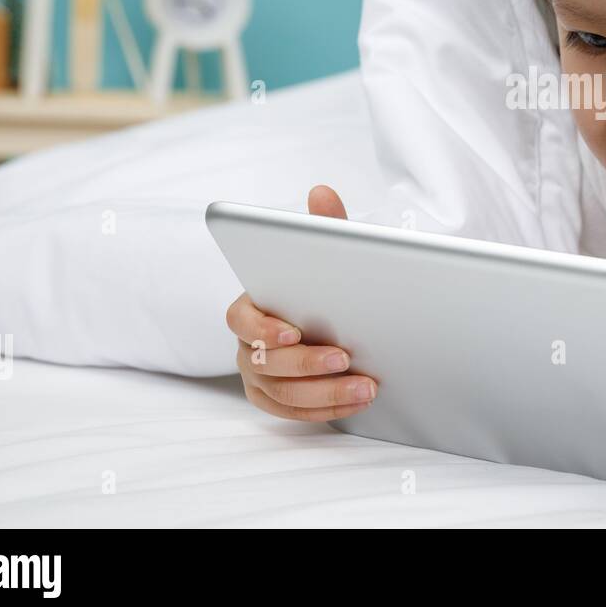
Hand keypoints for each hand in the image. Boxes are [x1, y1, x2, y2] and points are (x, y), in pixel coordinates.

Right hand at [226, 184, 377, 420]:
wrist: (339, 317)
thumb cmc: (324, 284)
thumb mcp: (328, 253)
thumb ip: (325, 226)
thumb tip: (322, 192)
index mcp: (253, 305)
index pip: (240, 318)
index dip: (263, 328)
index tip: (293, 332)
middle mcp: (247, 344)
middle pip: (264, 362)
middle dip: (307, 363)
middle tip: (346, 357)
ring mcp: (259, 375)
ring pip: (282, 392)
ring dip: (324, 391)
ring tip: (365, 385)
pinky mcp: (276, 399)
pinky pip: (294, 414)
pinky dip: (327, 409)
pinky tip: (358, 401)